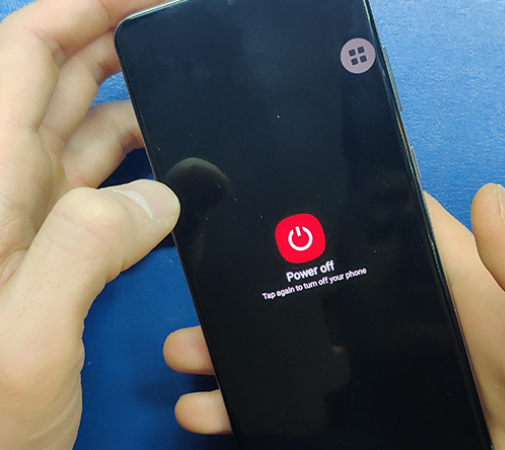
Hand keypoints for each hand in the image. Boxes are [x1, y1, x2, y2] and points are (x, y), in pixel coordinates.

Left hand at [0, 1, 178, 448]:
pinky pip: (105, 183)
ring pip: (87, 128)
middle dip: (119, 39)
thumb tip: (157, 197)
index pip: (25, 51)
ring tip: (190, 92)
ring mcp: (33, 217)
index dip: (82, 4)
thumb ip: (84, 250)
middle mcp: (6, 186)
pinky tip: (173, 167)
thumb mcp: (26, 341)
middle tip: (183, 33)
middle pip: (59, 77)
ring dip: (136, 101)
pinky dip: (140, 164)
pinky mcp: (59, 249)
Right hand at [165, 184, 504, 448]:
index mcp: (481, 304)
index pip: (405, 237)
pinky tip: (233, 419)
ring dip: (261, 363)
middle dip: (271, 296)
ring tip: (197, 364)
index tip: (271, 206)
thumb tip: (486, 200)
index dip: (342, 212)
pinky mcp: (406, 436)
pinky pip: (333, 422)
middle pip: (341, 301)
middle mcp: (437, 341)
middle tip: (209, 303)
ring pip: (323, 364)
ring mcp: (417, 393)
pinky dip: (282, 419)